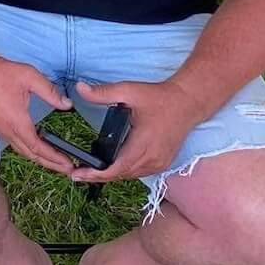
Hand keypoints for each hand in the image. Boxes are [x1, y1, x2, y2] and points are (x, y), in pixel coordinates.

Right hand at [0, 49, 75, 175]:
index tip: (69, 164)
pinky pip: (14, 142)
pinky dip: (28, 148)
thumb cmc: (0, 72)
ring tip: (55, 160)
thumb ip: (50, 92)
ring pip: (21, 150)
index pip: (38, 148)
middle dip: (50, 164)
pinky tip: (36, 142)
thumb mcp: (30, 77)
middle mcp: (7, 130)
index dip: (54, 158)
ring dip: (38, 157)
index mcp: (16, 122)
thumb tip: (67, 105)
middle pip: (30, 155)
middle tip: (68, 169)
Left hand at [67, 78, 204, 184]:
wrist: (187, 102)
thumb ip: (102, 92)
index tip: (78, 174)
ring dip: (112, 175)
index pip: (116, 168)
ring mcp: (160, 162)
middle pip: (121, 175)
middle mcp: (153, 158)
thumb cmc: (159, 97)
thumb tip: (79, 88)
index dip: (96, 174)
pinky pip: (140, 172)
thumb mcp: (128, 90)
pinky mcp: (164, 162)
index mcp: (143, 143)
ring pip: (131, 175)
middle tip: (76, 174)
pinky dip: (125, 171)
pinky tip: (113, 167)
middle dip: (98, 177)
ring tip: (90, 172)